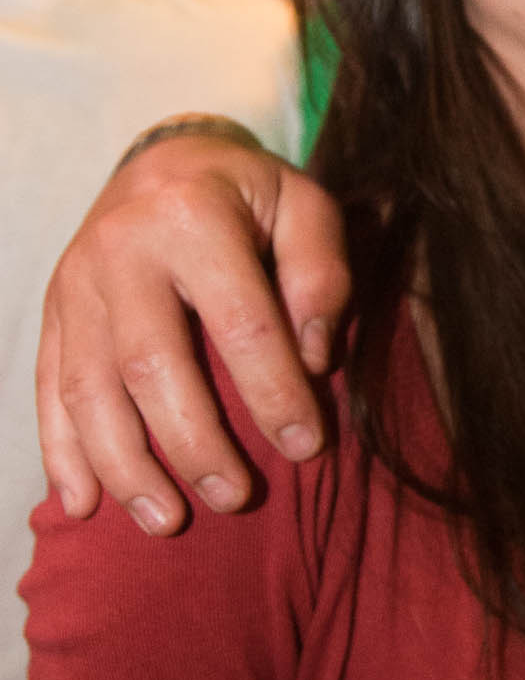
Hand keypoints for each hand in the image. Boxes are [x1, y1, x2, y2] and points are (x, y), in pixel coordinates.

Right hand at [37, 124, 351, 532]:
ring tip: (167, 521)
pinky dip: (61, 453)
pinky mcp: (52, 310)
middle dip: (195, 443)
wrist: (166, 159)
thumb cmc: (249, 196)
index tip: (308, 447)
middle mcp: (121, 250)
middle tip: (236, 499)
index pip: (240, 321)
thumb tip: (313, 359)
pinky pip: (48, 387)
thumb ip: (320, 275)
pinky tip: (83, 505)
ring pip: (89, 388)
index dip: (275, 392)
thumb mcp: (304, 206)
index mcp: (193, 217)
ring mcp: (76, 282)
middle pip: (152, 365)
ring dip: (125, 465)